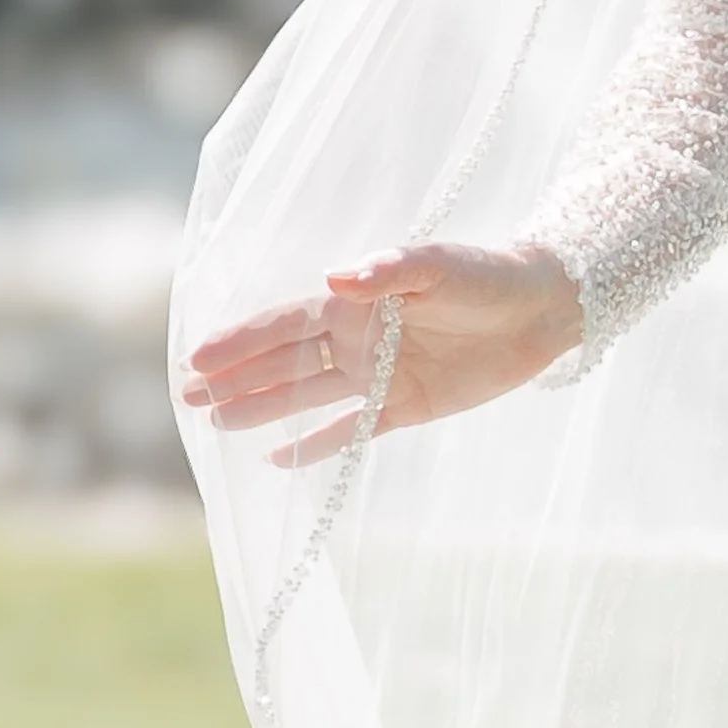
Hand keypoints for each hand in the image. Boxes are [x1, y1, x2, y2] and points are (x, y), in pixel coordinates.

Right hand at [179, 243, 585, 468]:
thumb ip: (388, 271)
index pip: (284, 325)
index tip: (197, 359)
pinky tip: (276, 459)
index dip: (240, 342)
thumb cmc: (487, 276)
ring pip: (308, 395)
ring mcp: (378, 373)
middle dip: (236, 378)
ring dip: (263, 407)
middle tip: (187, 398)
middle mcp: (357, 338)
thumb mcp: (438, 268)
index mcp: (355, 302)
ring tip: (217, 423)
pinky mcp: (405, 406)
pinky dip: (316, 445)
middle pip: (284, 362)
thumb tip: (334, 278)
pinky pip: (351, 429)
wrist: (541, 308)